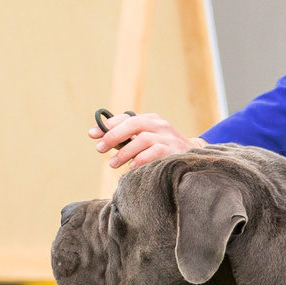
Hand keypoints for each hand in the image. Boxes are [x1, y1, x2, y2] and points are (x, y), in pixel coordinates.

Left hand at [92, 111, 206, 171]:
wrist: (193, 156)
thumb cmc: (163, 149)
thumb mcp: (145, 140)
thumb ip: (126, 138)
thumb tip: (99, 137)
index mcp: (151, 120)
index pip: (127, 117)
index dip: (109, 125)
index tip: (92, 134)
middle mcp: (159, 125)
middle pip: (134, 124)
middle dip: (114, 136)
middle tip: (100, 148)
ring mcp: (168, 137)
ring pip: (143, 139)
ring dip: (125, 152)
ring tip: (112, 164)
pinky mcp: (174, 150)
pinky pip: (155, 152)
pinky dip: (141, 159)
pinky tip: (132, 167)